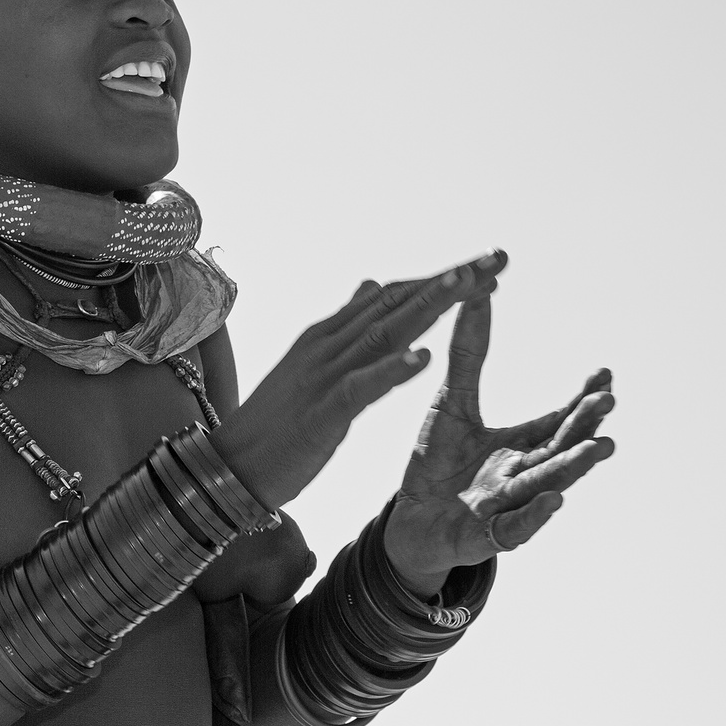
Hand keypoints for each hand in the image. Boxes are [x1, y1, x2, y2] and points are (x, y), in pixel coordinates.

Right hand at [215, 251, 506, 511]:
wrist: (229, 466)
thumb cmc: (272, 423)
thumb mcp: (310, 365)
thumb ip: (344, 326)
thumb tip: (370, 286)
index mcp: (328, 335)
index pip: (393, 296)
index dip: (440, 280)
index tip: (484, 266)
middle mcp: (328, 345)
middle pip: (397, 303)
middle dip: (450, 281)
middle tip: (496, 259)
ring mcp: (323, 376)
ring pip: (384, 332)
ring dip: (428, 306)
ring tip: (468, 284)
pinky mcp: (322, 412)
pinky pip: (362, 386)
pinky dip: (393, 369)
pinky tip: (424, 356)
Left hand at [384, 291, 616, 595]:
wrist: (409, 521)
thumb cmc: (438, 462)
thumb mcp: (452, 403)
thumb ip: (468, 355)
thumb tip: (479, 290)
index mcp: (521, 445)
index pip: (560, 421)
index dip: (582, 401)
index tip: (604, 374)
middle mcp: (524, 475)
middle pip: (561, 448)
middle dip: (585, 426)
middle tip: (608, 402)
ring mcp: (508, 507)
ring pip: (547, 485)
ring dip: (574, 468)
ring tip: (602, 448)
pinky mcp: (485, 537)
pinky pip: (515, 529)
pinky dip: (536, 516)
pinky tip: (555, 500)